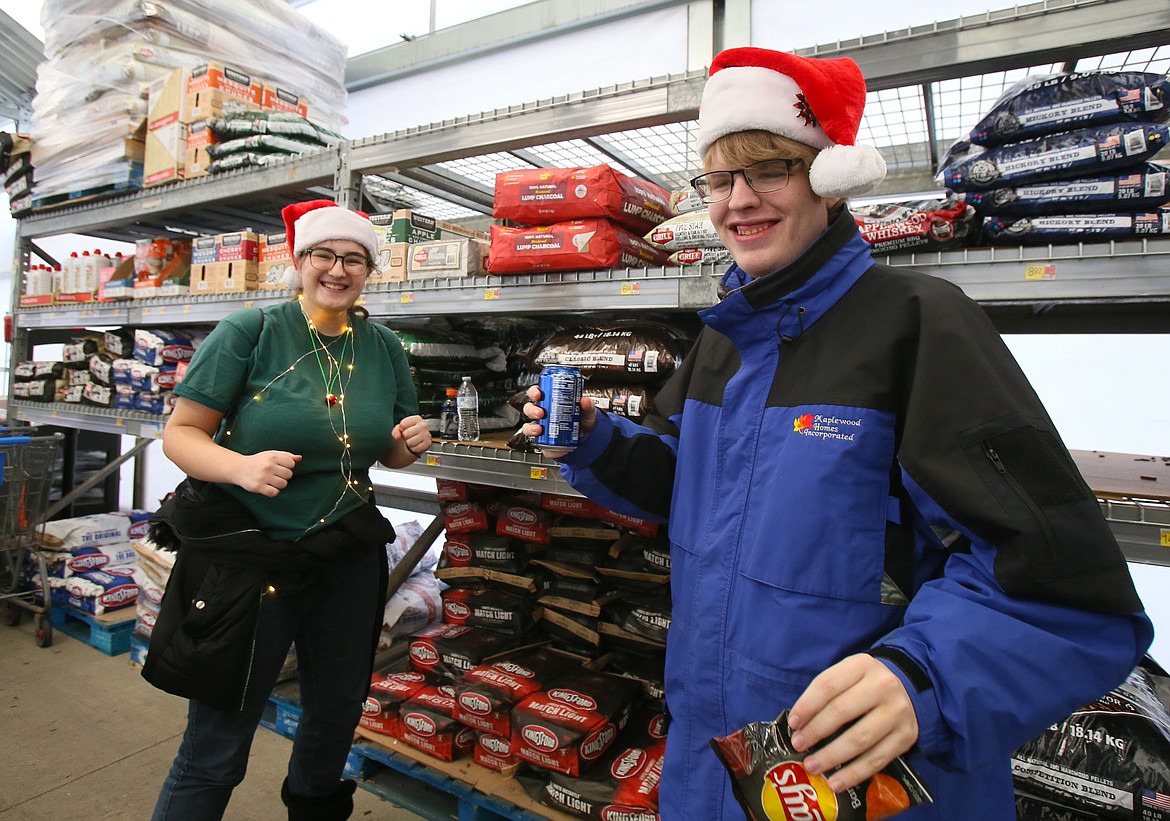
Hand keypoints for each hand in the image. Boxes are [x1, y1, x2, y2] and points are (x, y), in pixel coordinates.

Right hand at [238, 450, 301, 496]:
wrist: (239, 468)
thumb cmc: (258, 461)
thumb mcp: (271, 455)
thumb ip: (286, 456)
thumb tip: (299, 458)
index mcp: (272, 457)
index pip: (291, 463)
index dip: (288, 467)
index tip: (280, 467)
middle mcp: (268, 466)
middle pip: (289, 475)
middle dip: (284, 476)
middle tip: (275, 475)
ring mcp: (263, 476)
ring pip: (283, 484)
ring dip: (279, 485)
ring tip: (272, 481)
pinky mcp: (258, 486)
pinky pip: (274, 493)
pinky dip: (273, 492)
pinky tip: (268, 488)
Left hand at [394, 415, 431, 456]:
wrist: (417, 441)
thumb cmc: (409, 432)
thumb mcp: (400, 428)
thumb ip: (396, 430)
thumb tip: (397, 436)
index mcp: (416, 419)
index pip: (403, 424)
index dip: (400, 429)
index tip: (403, 429)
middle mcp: (423, 425)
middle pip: (406, 434)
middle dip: (404, 436)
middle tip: (407, 436)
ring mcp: (426, 434)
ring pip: (410, 442)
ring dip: (409, 443)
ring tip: (411, 440)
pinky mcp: (428, 444)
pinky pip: (415, 448)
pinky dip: (414, 448)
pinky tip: (415, 445)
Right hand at [520, 385, 596, 458]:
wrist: (586, 438)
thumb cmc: (582, 420)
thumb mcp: (587, 411)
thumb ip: (588, 406)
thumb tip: (585, 400)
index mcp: (549, 402)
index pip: (537, 393)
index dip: (534, 392)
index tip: (538, 394)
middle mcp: (543, 414)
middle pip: (529, 409)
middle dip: (532, 410)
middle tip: (540, 413)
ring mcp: (541, 428)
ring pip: (527, 427)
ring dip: (530, 428)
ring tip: (539, 429)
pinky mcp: (543, 442)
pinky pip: (538, 444)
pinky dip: (542, 446)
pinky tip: (550, 446)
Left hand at [787, 654, 917, 793]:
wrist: (910, 689)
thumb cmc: (867, 684)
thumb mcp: (849, 675)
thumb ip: (827, 693)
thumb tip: (799, 724)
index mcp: (862, 665)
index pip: (828, 685)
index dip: (807, 705)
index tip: (792, 723)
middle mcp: (883, 686)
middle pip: (842, 711)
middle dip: (815, 731)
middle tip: (798, 745)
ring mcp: (897, 712)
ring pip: (859, 739)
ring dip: (831, 756)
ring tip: (812, 766)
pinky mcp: (906, 736)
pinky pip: (877, 760)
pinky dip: (853, 774)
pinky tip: (836, 782)